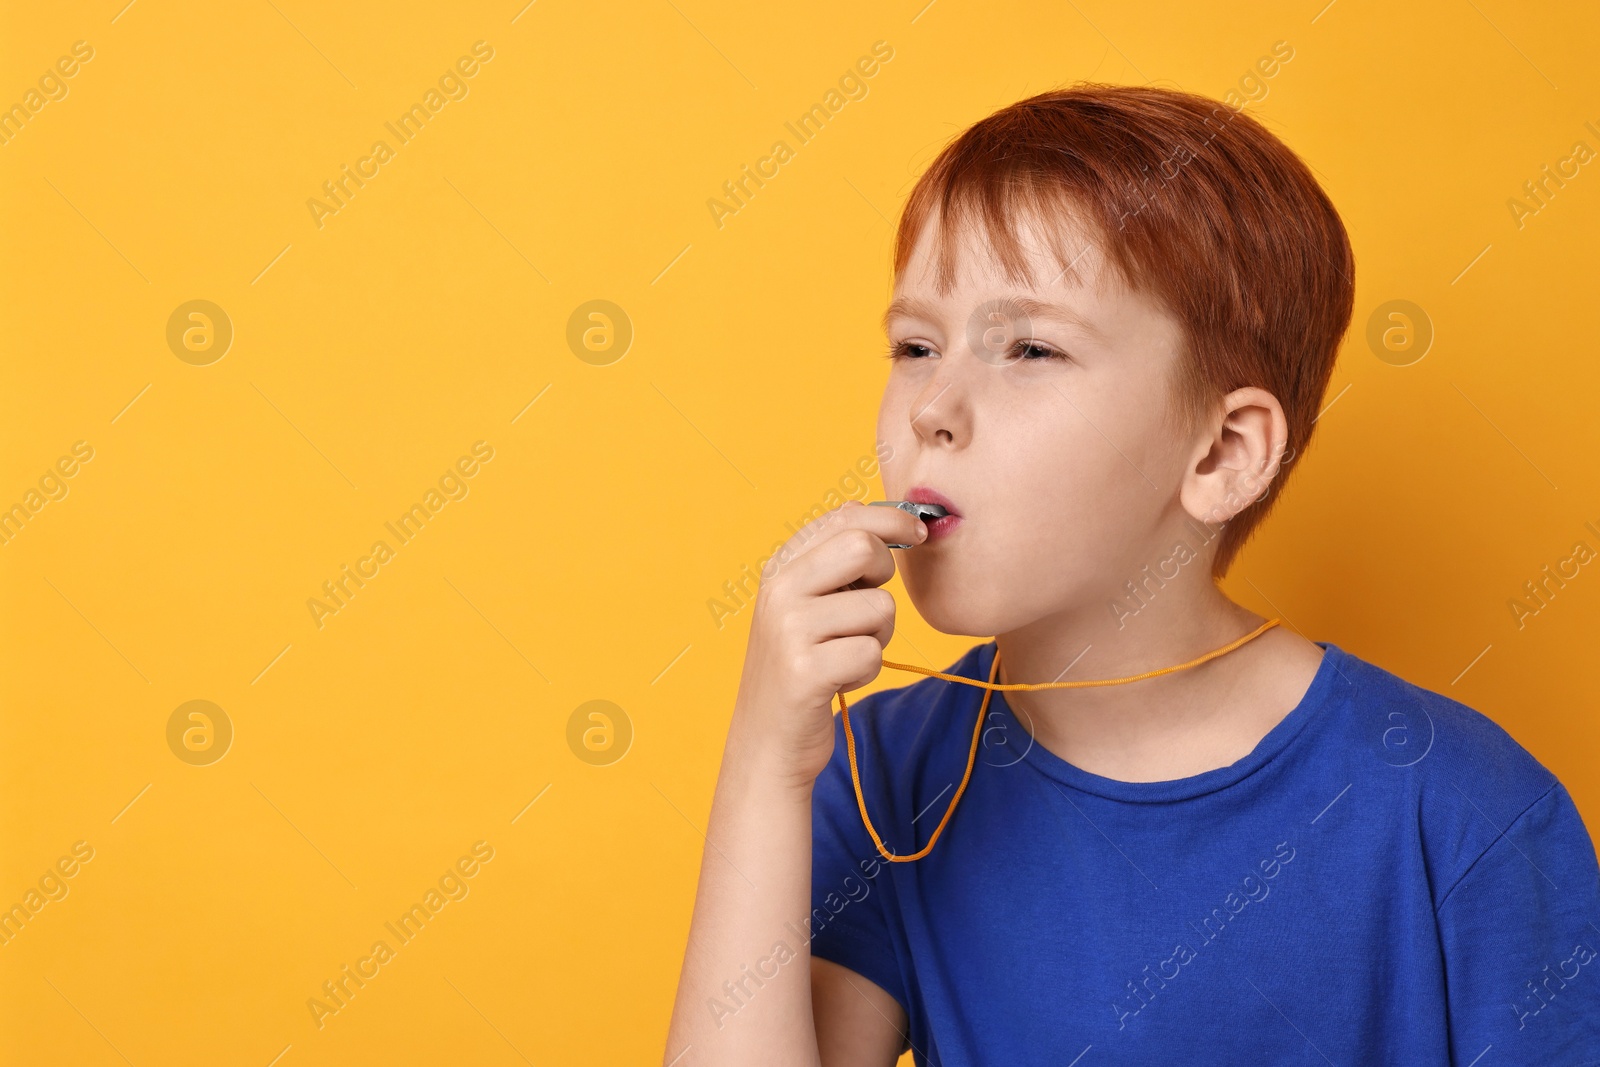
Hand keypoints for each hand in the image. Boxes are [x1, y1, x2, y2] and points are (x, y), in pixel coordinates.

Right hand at [728, 500, 927, 788]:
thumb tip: (864, 506)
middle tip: (870, 606)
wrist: (766, 742)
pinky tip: (839, 680)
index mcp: (779, 568)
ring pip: (878, 608)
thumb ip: (829, 559)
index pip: (844, 517)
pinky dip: (866, 670)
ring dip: (877, 636)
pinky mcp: (805, 672)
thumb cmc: (799, 669)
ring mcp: (789, 631)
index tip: (916, 533)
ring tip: (845, 654)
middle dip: (885, 577)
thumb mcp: (803, 605)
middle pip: (863, 548)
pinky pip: (872, 652)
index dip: (890, 519)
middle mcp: (779, 592)